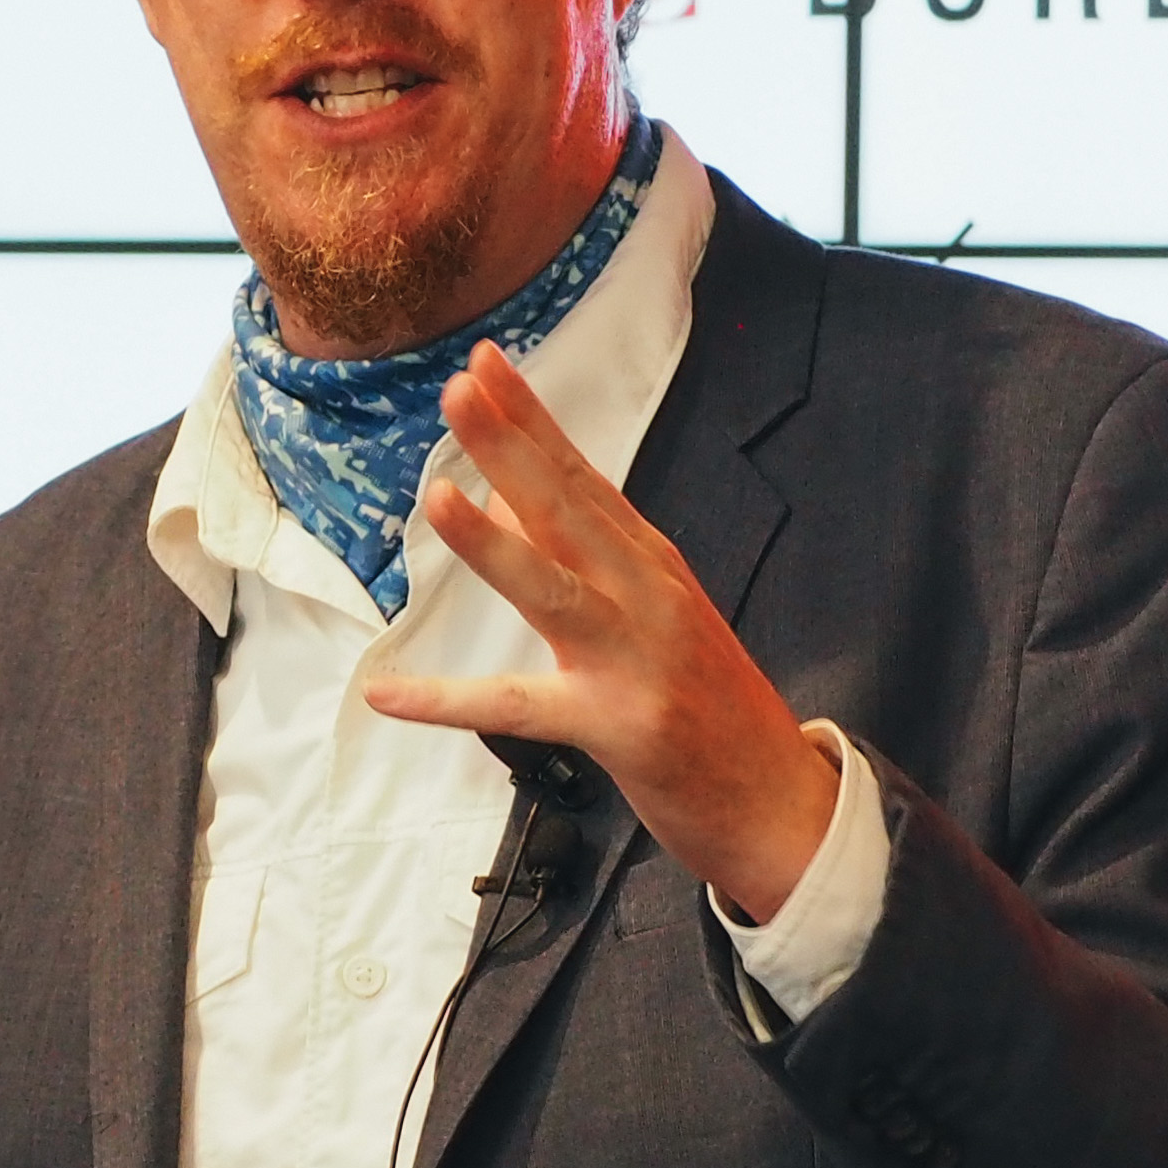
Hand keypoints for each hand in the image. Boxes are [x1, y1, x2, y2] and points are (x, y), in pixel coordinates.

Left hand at [364, 342, 839, 921]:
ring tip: (437, 496)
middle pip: (571, 511)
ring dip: (492, 543)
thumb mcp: (655, 618)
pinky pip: (520, 710)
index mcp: (653, 567)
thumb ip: (587, 562)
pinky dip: (448, 704)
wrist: (781, 805)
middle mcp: (649, 597)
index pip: (584, 478)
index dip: (532, 420)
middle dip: (513, 447)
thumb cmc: (711, 709)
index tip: (485, 363)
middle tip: (458, 389)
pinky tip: (387, 693)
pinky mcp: (621, 728)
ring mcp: (638, 660)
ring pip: (554, 590)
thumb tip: (505, 507)